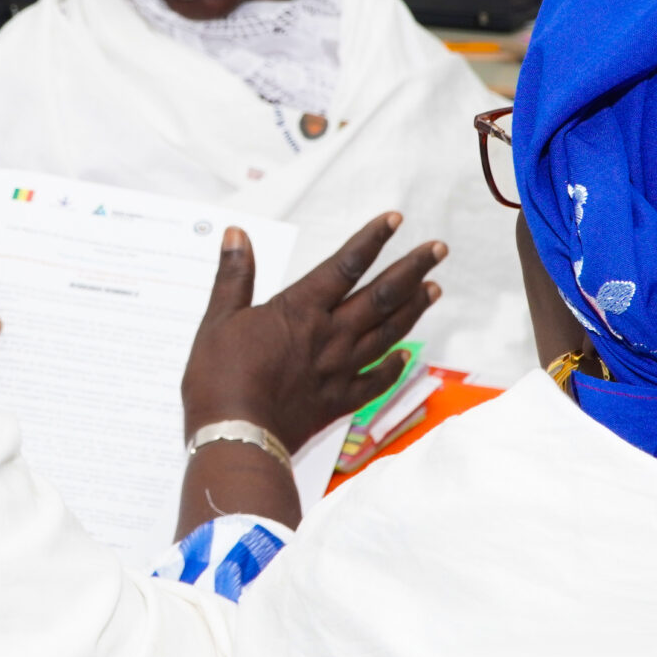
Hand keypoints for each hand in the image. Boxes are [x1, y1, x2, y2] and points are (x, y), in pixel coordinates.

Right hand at [181, 213, 444, 453]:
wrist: (237, 436)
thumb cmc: (220, 378)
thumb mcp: (218, 319)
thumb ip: (233, 276)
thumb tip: (236, 235)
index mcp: (300, 309)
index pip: (345, 264)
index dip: (372, 239)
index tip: (395, 220)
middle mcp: (329, 335)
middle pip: (381, 296)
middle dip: (412, 269)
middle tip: (438, 249)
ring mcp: (339, 369)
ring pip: (388, 333)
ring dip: (413, 309)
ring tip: (434, 289)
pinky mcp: (339, 400)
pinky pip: (377, 381)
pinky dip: (394, 367)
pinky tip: (406, 357)